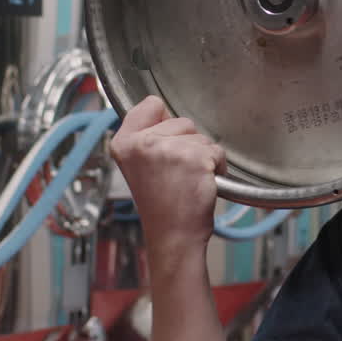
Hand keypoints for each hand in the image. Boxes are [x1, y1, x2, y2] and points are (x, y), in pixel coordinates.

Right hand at [110, 96, 225, 257]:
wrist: (173, 235)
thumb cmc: (161, 205)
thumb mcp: (139, 166)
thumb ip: (146, 137)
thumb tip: (164, 111)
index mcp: (124, 143)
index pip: (150, 104)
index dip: (165, 122)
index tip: (164, 144)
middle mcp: (142, 143)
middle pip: (181, 121)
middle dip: (187, 144)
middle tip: (177, 174)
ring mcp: (168, 149)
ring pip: (201, 136)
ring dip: (203, 156)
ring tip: (188, 180)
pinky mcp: (193, 157)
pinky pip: (217, 151)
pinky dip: (217, 167)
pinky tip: (202, 183)